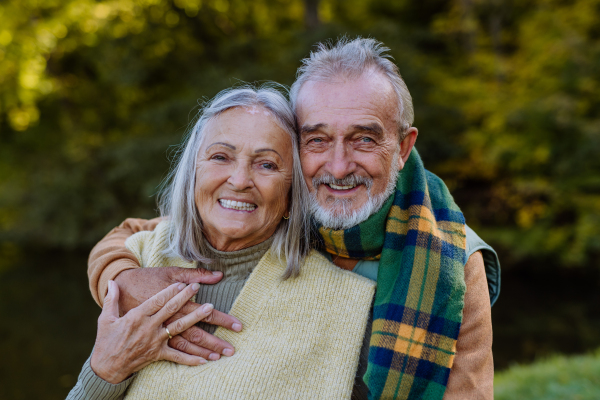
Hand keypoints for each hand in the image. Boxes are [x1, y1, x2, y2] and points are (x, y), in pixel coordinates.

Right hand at [91, 280, 212, 383]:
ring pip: (179, 329)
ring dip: (196, 318)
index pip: (157, 300)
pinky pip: (177, 356)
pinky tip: (205, 357)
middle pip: (171, 310)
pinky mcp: (157, 354)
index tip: (182, 281)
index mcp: (136, 316)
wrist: (105, 366)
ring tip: (210, 309)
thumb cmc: (106, 340)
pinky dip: (191, 358)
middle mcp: (148, 328)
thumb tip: (112, 281)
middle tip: (198, 286)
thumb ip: (112, 298)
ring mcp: (154, 341)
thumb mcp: (106, 317)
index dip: (171, 291)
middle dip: (186, 297)